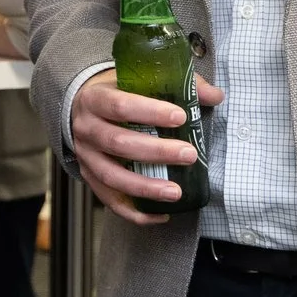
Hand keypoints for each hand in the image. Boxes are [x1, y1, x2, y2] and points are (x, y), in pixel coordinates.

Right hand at [70, 70, 222, 226]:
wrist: (81, 110)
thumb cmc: (115, 94)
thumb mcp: (136, 82)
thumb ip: (176, 85)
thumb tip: (215, 96)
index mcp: (94, 99)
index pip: (120, 105)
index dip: (150, 112)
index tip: (180, 117)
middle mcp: (85, 129)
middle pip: (118, 143)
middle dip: (156, 152)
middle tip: (189, 154)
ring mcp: (86, 157)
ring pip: (112, 176)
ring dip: (145, 187)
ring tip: (176, 192)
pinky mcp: (90, 178)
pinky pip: (110, 201)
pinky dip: (135, 212)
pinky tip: (161, 215)